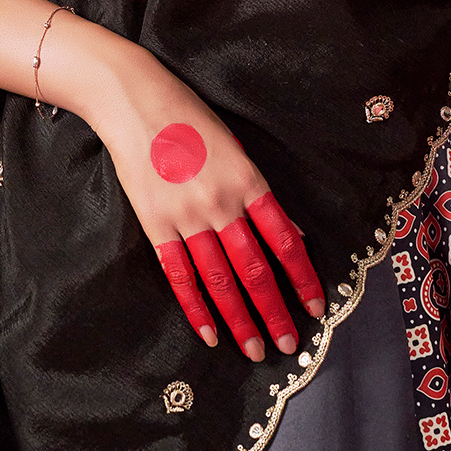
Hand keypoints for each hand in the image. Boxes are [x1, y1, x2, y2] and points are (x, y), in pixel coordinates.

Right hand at [76, 39, 325, 360]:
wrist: (135, 101)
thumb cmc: (190, 116)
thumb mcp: (235, 146)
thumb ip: (260, 193)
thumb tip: (290, 232)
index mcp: (247, 180)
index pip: (284, 240)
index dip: (302, 277)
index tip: (315, 305)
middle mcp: (221, 203)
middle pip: (255, 270)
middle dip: (275, 311)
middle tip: (289, 344)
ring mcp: (186, 217)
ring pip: (220, 281)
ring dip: (240, 320)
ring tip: (256, 349)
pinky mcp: (156, 225)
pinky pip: (180, 275)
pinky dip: (196, 307)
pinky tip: (210, 332)